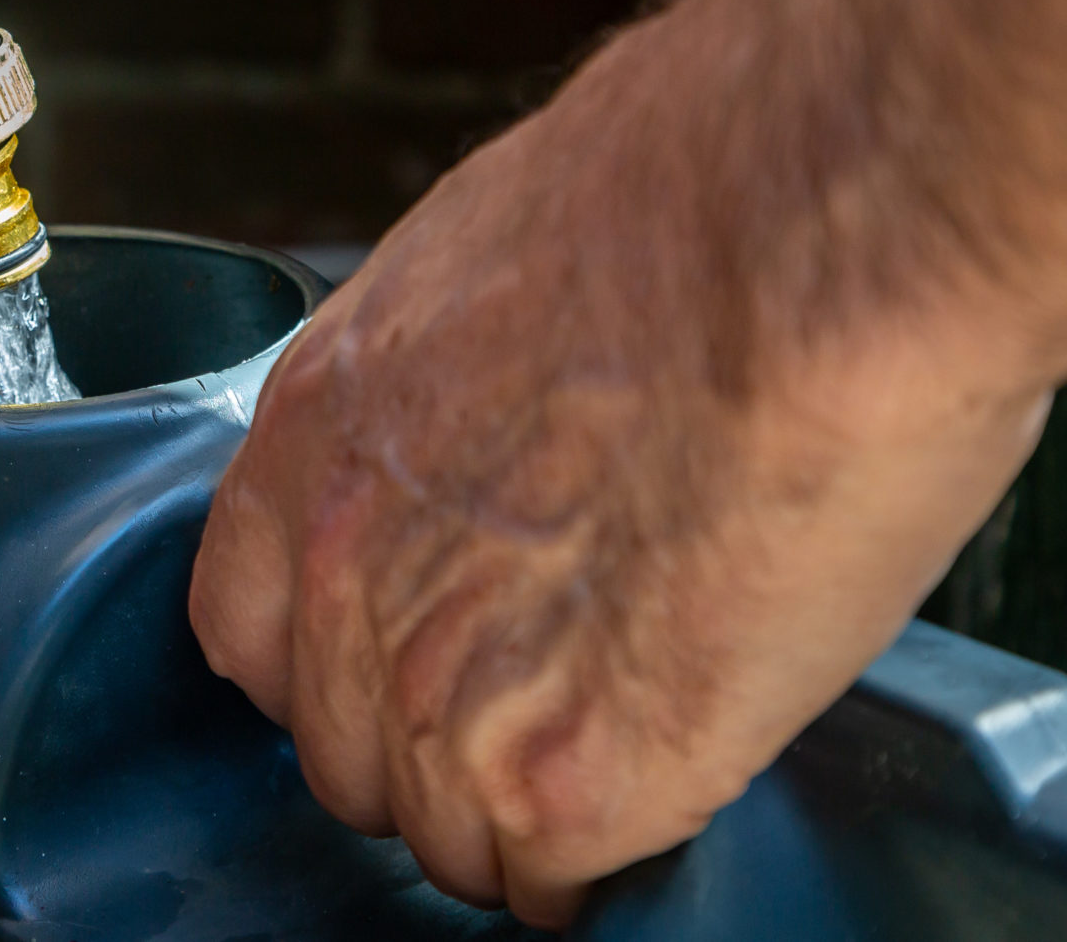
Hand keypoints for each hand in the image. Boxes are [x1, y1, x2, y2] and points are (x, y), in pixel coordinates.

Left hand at [188, 0, 1057, 926]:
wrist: (821, 223)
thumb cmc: (710, 193)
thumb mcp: (504, 263)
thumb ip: (459, 387)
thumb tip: (507, 435)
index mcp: (319, 428)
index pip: (245, 624)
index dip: (333, 663)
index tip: (407, 662)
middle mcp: (342, 565)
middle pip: (340, 748)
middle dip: (427, 746)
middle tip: (534, 712)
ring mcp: (439, 683)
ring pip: (444, 834)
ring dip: (519, 816)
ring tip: (619, 755)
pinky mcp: (569, 776)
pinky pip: (553, 882)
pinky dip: (607, 866)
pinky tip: (664, 801)